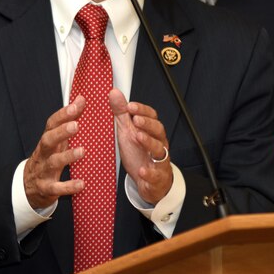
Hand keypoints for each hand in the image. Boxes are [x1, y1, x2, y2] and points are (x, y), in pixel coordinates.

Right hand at [23, 97, 86, 208]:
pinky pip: (56, 188)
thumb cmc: (47, 158)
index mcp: (47, 141)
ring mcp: (43, 171)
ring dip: (67, 156)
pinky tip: (81, 184)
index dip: (63, 114)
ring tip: (82, 151)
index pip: (52, 124)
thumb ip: (69, 120)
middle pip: (48, 140)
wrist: (28, 186)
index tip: (77, 105)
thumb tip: (80, 99)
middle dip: (61, 132)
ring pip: (53, 162)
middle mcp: (44, 154)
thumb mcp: (56, 140)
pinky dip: (68, 186)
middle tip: (76, 125)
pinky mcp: (46, 188)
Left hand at [109, 89, 172, 203]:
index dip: (142, 110)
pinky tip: (142, 170)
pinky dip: (149, 173)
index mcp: (151, 131)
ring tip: (138, 137)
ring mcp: (159, 160)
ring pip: (159, 150)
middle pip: (158, 130)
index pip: (152, 116)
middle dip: (147, 124)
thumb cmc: (139, 153)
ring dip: (149, 142)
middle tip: (136, 119)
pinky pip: (156, 175)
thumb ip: (122, 113)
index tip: (130, 106)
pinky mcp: (157, 177)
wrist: (149, 181)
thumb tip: (114, 92)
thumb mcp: (127, 131)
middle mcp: (158, 143)